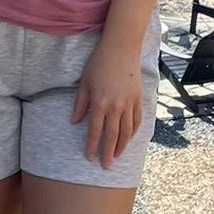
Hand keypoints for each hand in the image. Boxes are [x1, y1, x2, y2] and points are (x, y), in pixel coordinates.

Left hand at [72, 36, 145, 168]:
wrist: (121, 48)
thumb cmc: (99, 63)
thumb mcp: (84, 82)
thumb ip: (80, 104)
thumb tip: (75, 121)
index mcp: (99, 103)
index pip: (95, 131)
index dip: (92, 146)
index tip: (90, 157)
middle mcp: (115, 106)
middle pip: (112, 136)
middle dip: (108, 153)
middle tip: (106, 166)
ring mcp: (129, 103)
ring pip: (127, 132)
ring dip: (122, 146)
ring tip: (117, 156)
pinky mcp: (139, 99)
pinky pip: (137, 121)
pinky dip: (133, 132)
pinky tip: (129, 139)